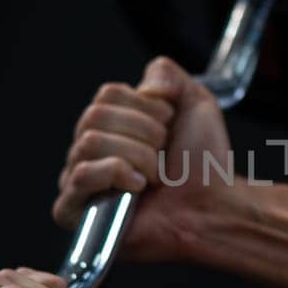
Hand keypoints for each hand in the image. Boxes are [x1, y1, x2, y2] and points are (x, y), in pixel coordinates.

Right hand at [52, 56, 233, 262]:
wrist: (213, 206)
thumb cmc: (203, 165)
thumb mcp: (194, 103)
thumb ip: (166, 75)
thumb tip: (141, 84)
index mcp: (111, 125)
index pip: (108, 94)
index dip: (146, 108)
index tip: (169, 128)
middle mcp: (89, 150)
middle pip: (95, 115)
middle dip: (144, 134)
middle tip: (163, 156)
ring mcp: (79, 181)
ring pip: (89, 142)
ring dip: (137, 157)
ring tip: (153, 177)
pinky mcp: (74, 212)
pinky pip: (80, 175)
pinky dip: (116, 175)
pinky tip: (136, 189)